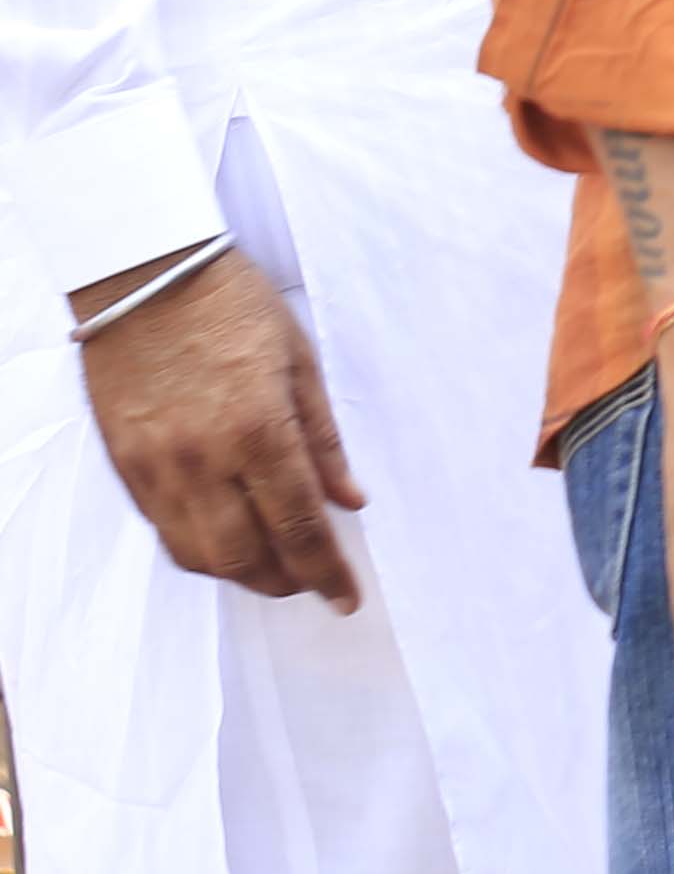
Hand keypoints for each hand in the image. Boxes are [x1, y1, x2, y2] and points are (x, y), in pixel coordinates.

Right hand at [77, 244, 360, 607]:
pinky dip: (198, 547)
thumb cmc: (233, 307)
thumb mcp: (300, 363)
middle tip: (313, 582)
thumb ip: (324, 442)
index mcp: (258, 431)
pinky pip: (161, 530)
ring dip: (239, 572)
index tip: (346, 597)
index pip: (298, 526)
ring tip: (274, 565)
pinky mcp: (124, 464)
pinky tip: (226, 537)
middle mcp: (201, 461)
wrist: (145, 276)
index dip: (326, 572)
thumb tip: (349, 500)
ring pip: (196, 554)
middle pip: (243, 557)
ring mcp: (155, 467)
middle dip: (284, 582)